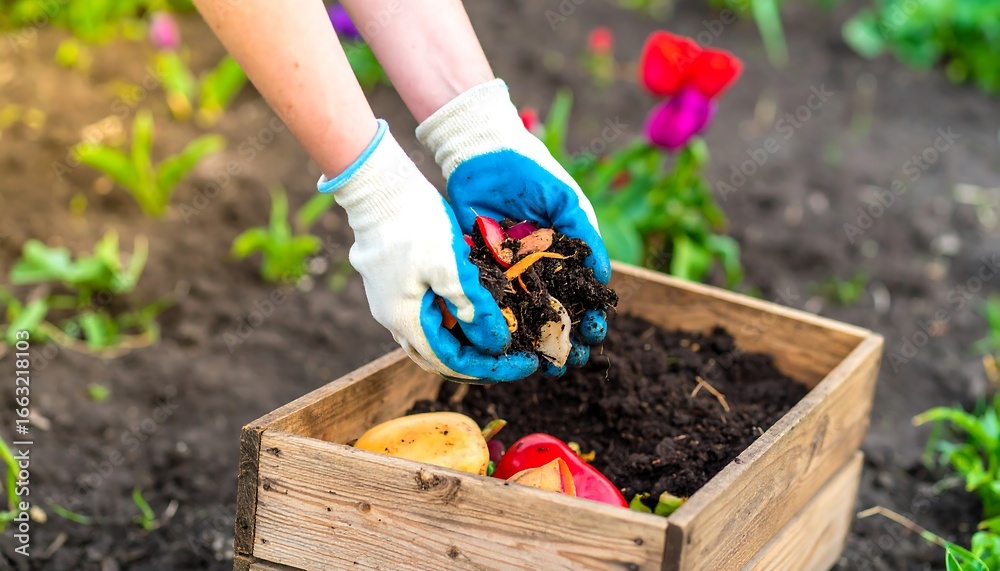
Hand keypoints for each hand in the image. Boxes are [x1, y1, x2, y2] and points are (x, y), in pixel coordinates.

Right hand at [319, 119, 537, 382]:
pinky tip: (473, 312)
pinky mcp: (392, 284)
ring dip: (463, 344)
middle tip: (512, 361)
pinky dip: (451, 323)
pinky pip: (424, 316)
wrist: (377, 188)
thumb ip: (472, 307)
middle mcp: (392, 318)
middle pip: (438, 357)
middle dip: (477, 363)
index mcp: (405, 320)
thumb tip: (494, 344)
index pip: (452, 362)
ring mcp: (388, 301)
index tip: (523, 363)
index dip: (490, 367)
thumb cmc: (414, 223)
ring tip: (497, 340)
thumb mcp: (451, 266)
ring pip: (430, 337)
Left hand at [416, 80, 611, 376]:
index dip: (592, 316)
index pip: (584, 294)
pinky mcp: (481, 269)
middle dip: (566, 339)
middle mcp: (539, 267)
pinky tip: (509, 345)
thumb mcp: (566, 203)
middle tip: (572, 361)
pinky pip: (493, 301)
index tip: (595, 334)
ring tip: (544, 365)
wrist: (480, 154)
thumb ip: (585, 239)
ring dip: (536, 341)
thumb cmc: (530, 172)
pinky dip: (501, 323)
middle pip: (557, 312)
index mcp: (565, 253)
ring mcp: (510, 271)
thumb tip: (604, 278)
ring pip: (526, 315)